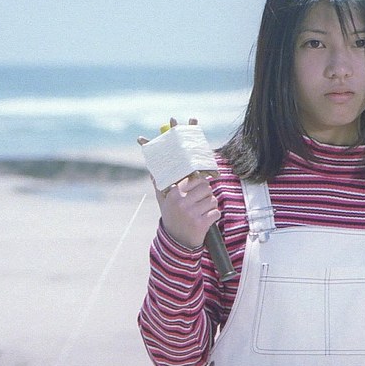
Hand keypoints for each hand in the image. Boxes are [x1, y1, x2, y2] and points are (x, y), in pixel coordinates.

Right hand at [138, 118, 220, 248]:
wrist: (176, 242)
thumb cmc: (171, 212)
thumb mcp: (162, 195)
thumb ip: (159, 176)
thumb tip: (147, 155)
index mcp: (172, 190)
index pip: (188, 170)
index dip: (193, 155)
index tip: (193, 123)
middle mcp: (179, 199)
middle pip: (205, 184)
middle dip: (203, 192)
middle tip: (195, 201)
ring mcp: (190, 212)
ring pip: (212, 197)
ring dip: (208, 204)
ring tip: (197, 211)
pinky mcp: (201, 224)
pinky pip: (217, 211)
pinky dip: (213, 216)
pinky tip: (202, 221)